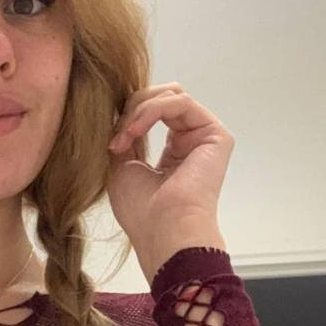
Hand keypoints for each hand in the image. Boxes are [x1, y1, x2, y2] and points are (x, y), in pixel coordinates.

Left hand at [106, 83, 232, 279]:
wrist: (163, 229)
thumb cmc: (142, 210)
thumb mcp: (122, 165)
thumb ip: (126, 134)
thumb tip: (122, 109)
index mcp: (173, 153)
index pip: (152, 113)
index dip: (127, 117)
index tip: (109, 143)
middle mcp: (191, 142)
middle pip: (162, 97)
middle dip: (133, 108)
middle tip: (117, 135)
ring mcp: (204, 137)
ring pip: (169, 96)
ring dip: (139, 111)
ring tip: (124, 136)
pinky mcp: (216, 134)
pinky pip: (180, 102)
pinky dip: (151, 111)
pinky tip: (135, 131)